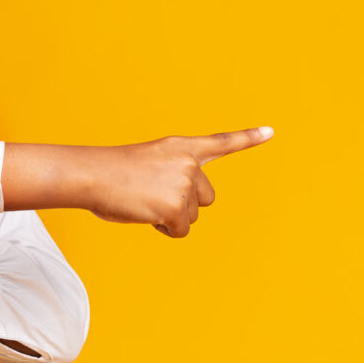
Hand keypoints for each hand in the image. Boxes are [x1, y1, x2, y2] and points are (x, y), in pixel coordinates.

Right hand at [84, 127, 273, 237]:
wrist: (93, 175)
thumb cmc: (112, 172)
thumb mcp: (149, 164)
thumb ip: (173, 176)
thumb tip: (178, 211)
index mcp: (181, 147)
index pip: (221, 142)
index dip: (248, 138)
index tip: (271, 132)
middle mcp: (189, 163)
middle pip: (205, 198)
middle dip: (184, 204)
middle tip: (153, 196)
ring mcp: (185, 185)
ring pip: (190, 216)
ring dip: (170, 216)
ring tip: (144, 201)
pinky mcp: (177, 207)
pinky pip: (180, 230)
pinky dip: (164, 229)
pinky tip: (146, 214)